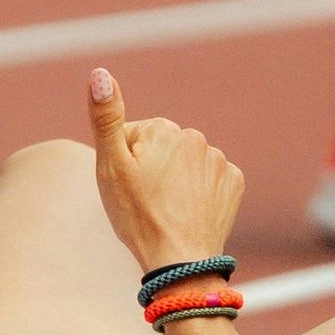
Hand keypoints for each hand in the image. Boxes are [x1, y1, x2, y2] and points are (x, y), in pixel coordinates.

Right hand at [87, 67, 241, 273]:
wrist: (179, 260)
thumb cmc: (138, 215)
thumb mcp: (110, 165)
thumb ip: (105, 117)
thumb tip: (100, 74)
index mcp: (163, 129)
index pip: (134, 137)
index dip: (125, 163)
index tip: (128, 187)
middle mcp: (196, 137)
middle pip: (162, 150)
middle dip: (152, 169)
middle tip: (145, 201)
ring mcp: (219, 161)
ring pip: (186, 166)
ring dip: (176, 181)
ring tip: (166, 209)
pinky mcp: (234, 184)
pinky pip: (210, 181)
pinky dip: (200, 193)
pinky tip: (189, 211)